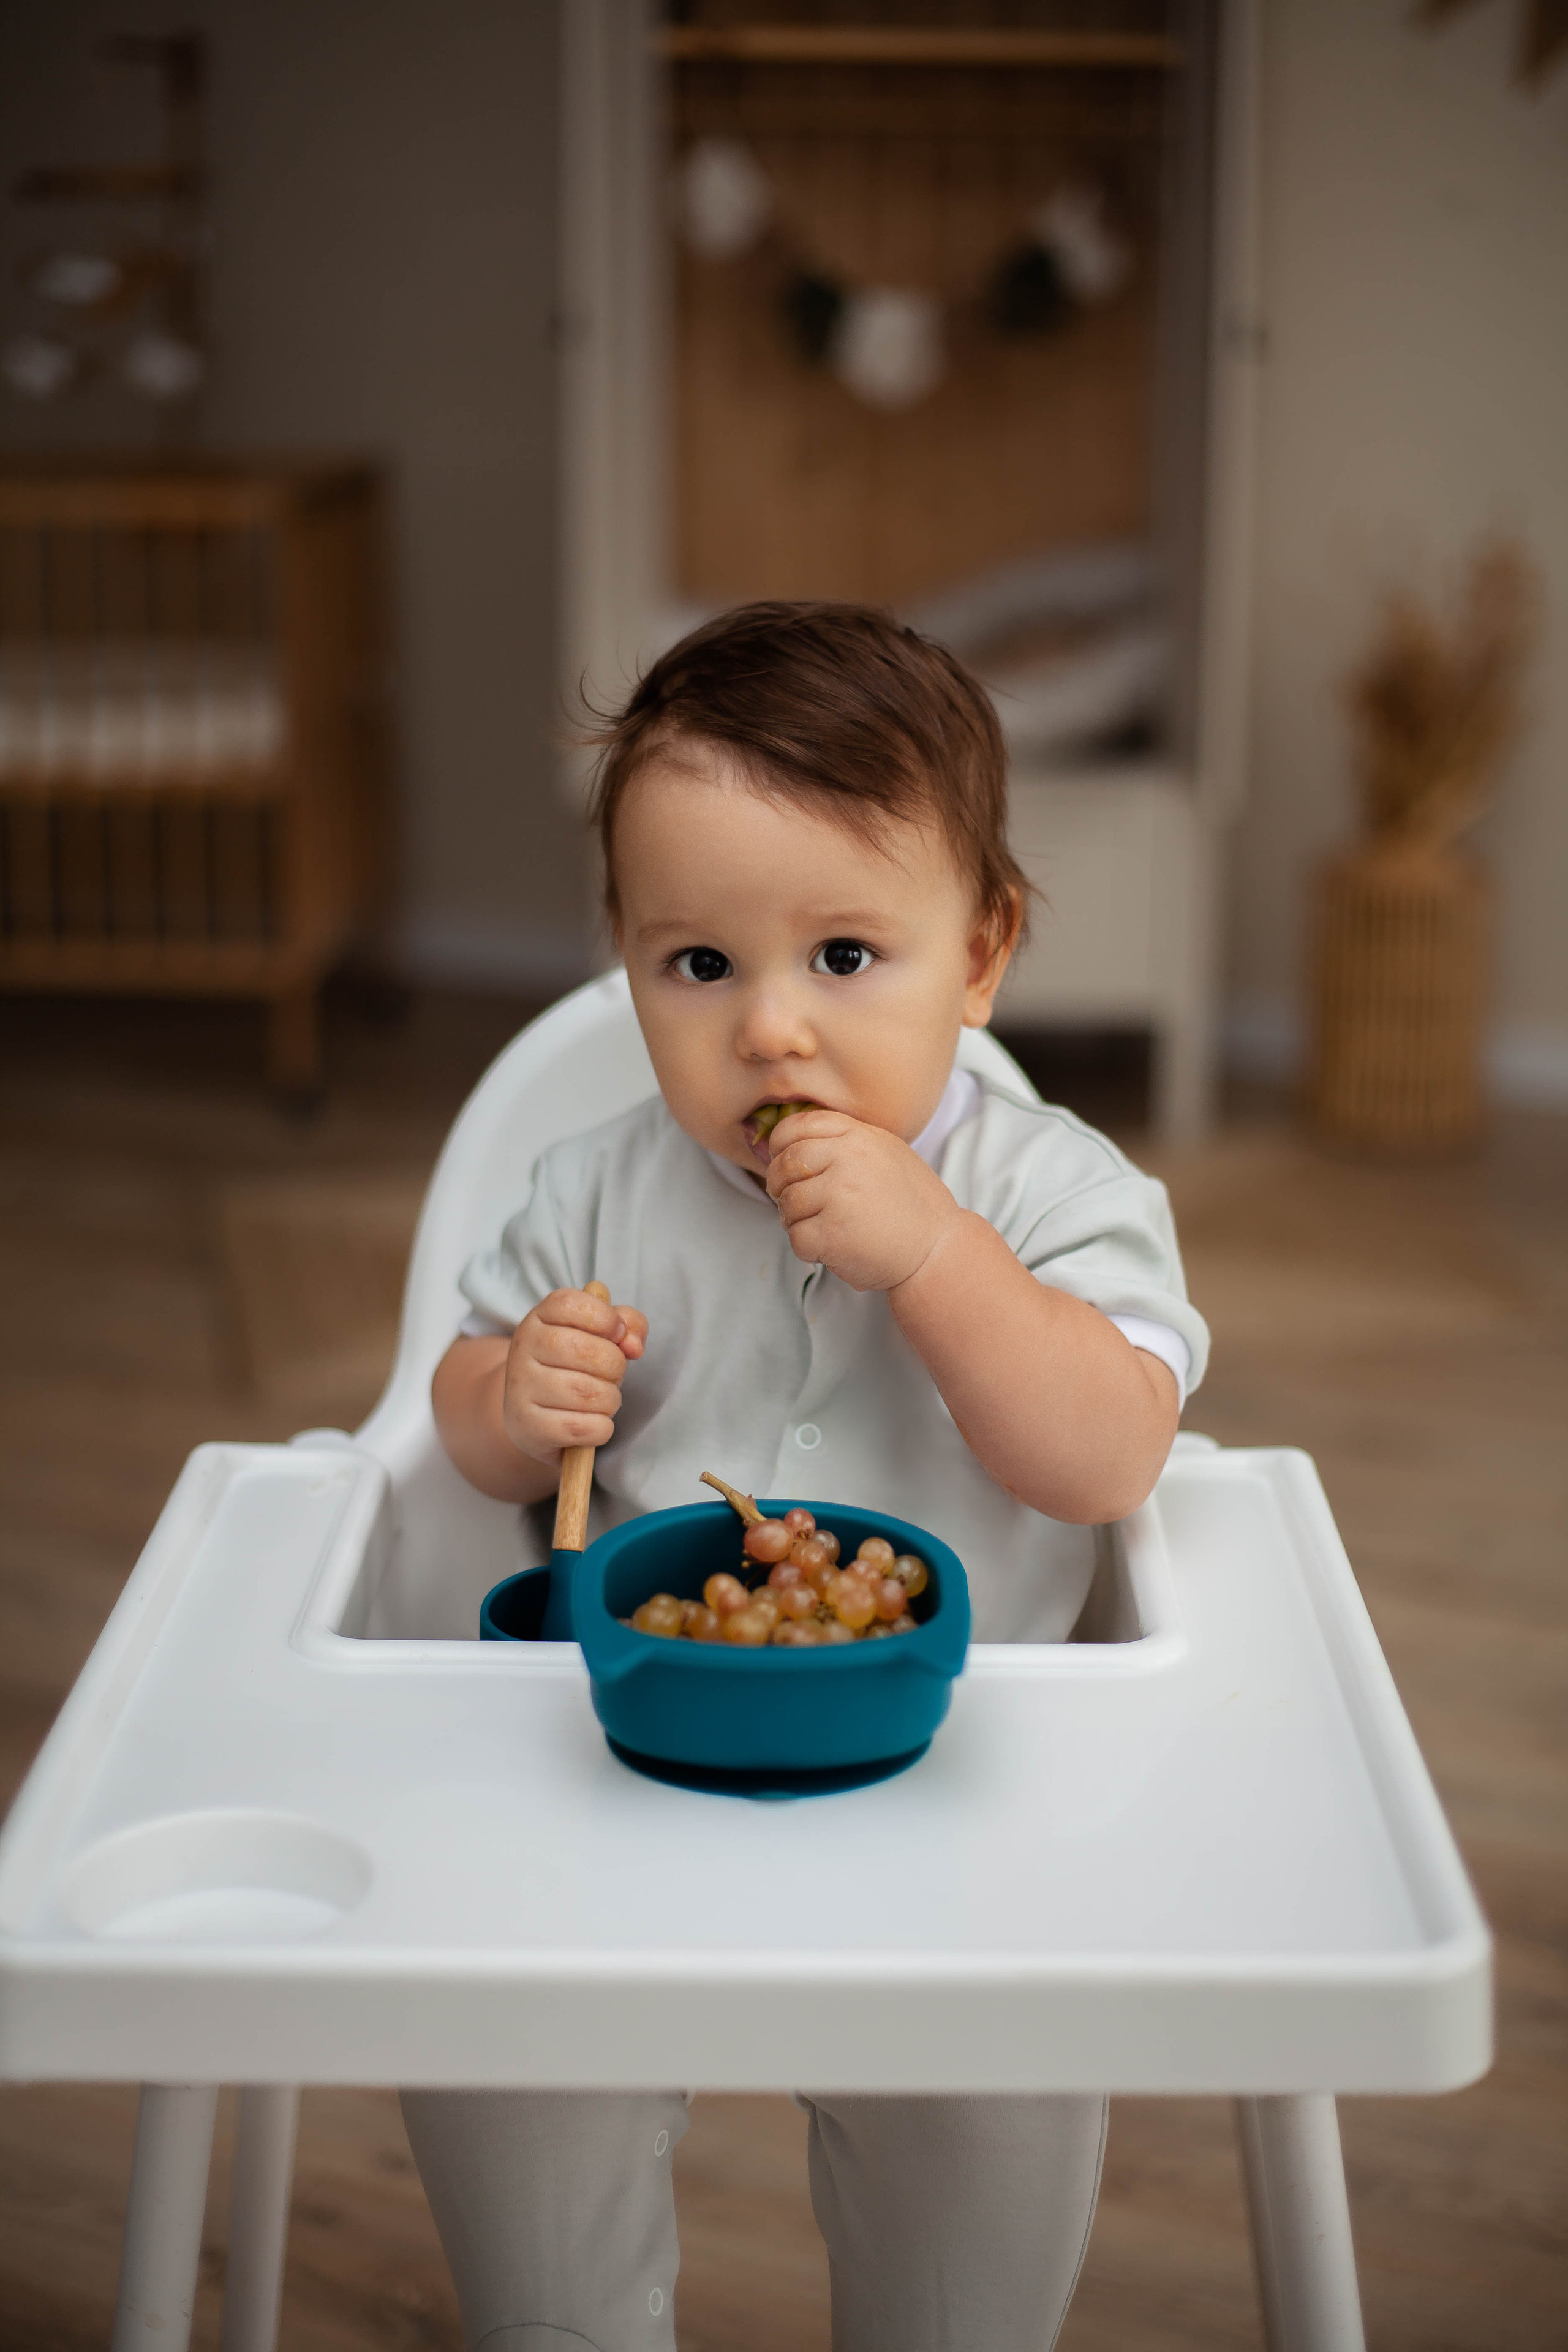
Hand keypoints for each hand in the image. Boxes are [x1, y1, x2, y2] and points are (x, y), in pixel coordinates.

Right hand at [502, 1286, 646, 1464]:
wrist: (531, 1416)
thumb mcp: (599, 1336)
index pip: (571, 1304)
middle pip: (587, 1351)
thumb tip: (634, 1345)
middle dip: (615, 1366)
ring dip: (610, 1400)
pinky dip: (601, 1428)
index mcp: (538, 1319)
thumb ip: (627, 1324)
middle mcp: (522, 1350)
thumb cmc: (574, 1368)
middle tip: (610, 1375)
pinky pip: (585, 1428)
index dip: (605, 1318)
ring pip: (590, 1394)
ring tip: (600, 1400)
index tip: (617, 1333)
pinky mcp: (529, 1427)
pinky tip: (591, 1423)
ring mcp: (521, 1390)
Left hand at [764, 1109, 961, 1291]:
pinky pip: (795, 1237)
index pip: (796, 1126)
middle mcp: (847, 1160)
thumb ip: (845, 1141)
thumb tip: (794, 1143)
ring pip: (787, 1203)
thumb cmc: (911, 1203)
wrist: (936, 1247)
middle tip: (793, 1200)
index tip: (783, 1161)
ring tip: (819, 1225)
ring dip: (795, 1219)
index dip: (780, 1145)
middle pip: (785, 1164)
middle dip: (780, 1185)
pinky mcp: (832, 1234)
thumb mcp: (885, 1152)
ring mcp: (838, 1197)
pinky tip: (828, 1246)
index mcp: (857, 1137)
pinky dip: (806, 1247)